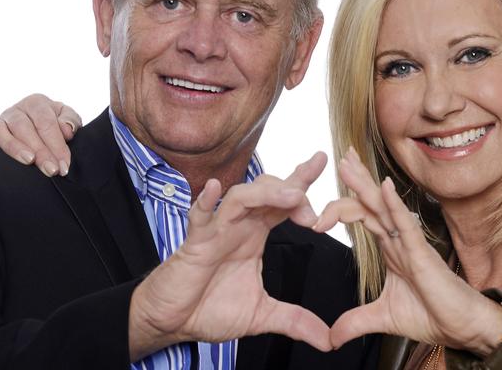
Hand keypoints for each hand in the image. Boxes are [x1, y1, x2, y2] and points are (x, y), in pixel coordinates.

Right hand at [0, 94, 81, 175]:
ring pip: (11, 132)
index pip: (48, 124)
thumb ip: (70, 121)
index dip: (57, 145)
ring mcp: (6, 118)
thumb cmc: (54, 123)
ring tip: (31, 161)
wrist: (37, 127)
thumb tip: (67, 130)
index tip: (64, 164)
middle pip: (30, 129)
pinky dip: (7, 146)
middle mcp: (20, 108)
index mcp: (38, 103)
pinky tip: (17, 157)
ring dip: (21, 149)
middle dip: (42, 152)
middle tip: (52, 169)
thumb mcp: (65, 118)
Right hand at [128, 152, 332, 359]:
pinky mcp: (195, 243)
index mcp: (256, 235)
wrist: (174, 322)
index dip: (301, 182)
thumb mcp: (261, 315)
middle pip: (267, 190)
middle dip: (292, 189)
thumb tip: (328, 339)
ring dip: (266, 193)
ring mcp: (217, 230)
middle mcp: (239, 226)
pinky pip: (199, 217)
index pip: (283, 202)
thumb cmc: (210, 308)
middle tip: (313, 207)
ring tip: (291, 196)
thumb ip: (295, 321)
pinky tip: (211, 188)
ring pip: (241, 197)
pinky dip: (204, 202)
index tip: (322, 163)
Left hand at [314, 148, 501, 356]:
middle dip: (355, 180)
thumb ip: (355, 322)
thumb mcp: (383, 317)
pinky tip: (384, 186)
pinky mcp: (422, 254)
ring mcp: (410, 244)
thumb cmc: (432, 314)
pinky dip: (393, 205)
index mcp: (390, 248)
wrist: (462, 328)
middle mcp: (398, 240)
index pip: (363, 216)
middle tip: (340, 157)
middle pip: (370, 203)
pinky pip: (405, 225)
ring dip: (364, 185)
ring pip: (383, 207)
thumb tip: (331, 338)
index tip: (325, 196)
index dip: (344, 203)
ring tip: (348, 163)